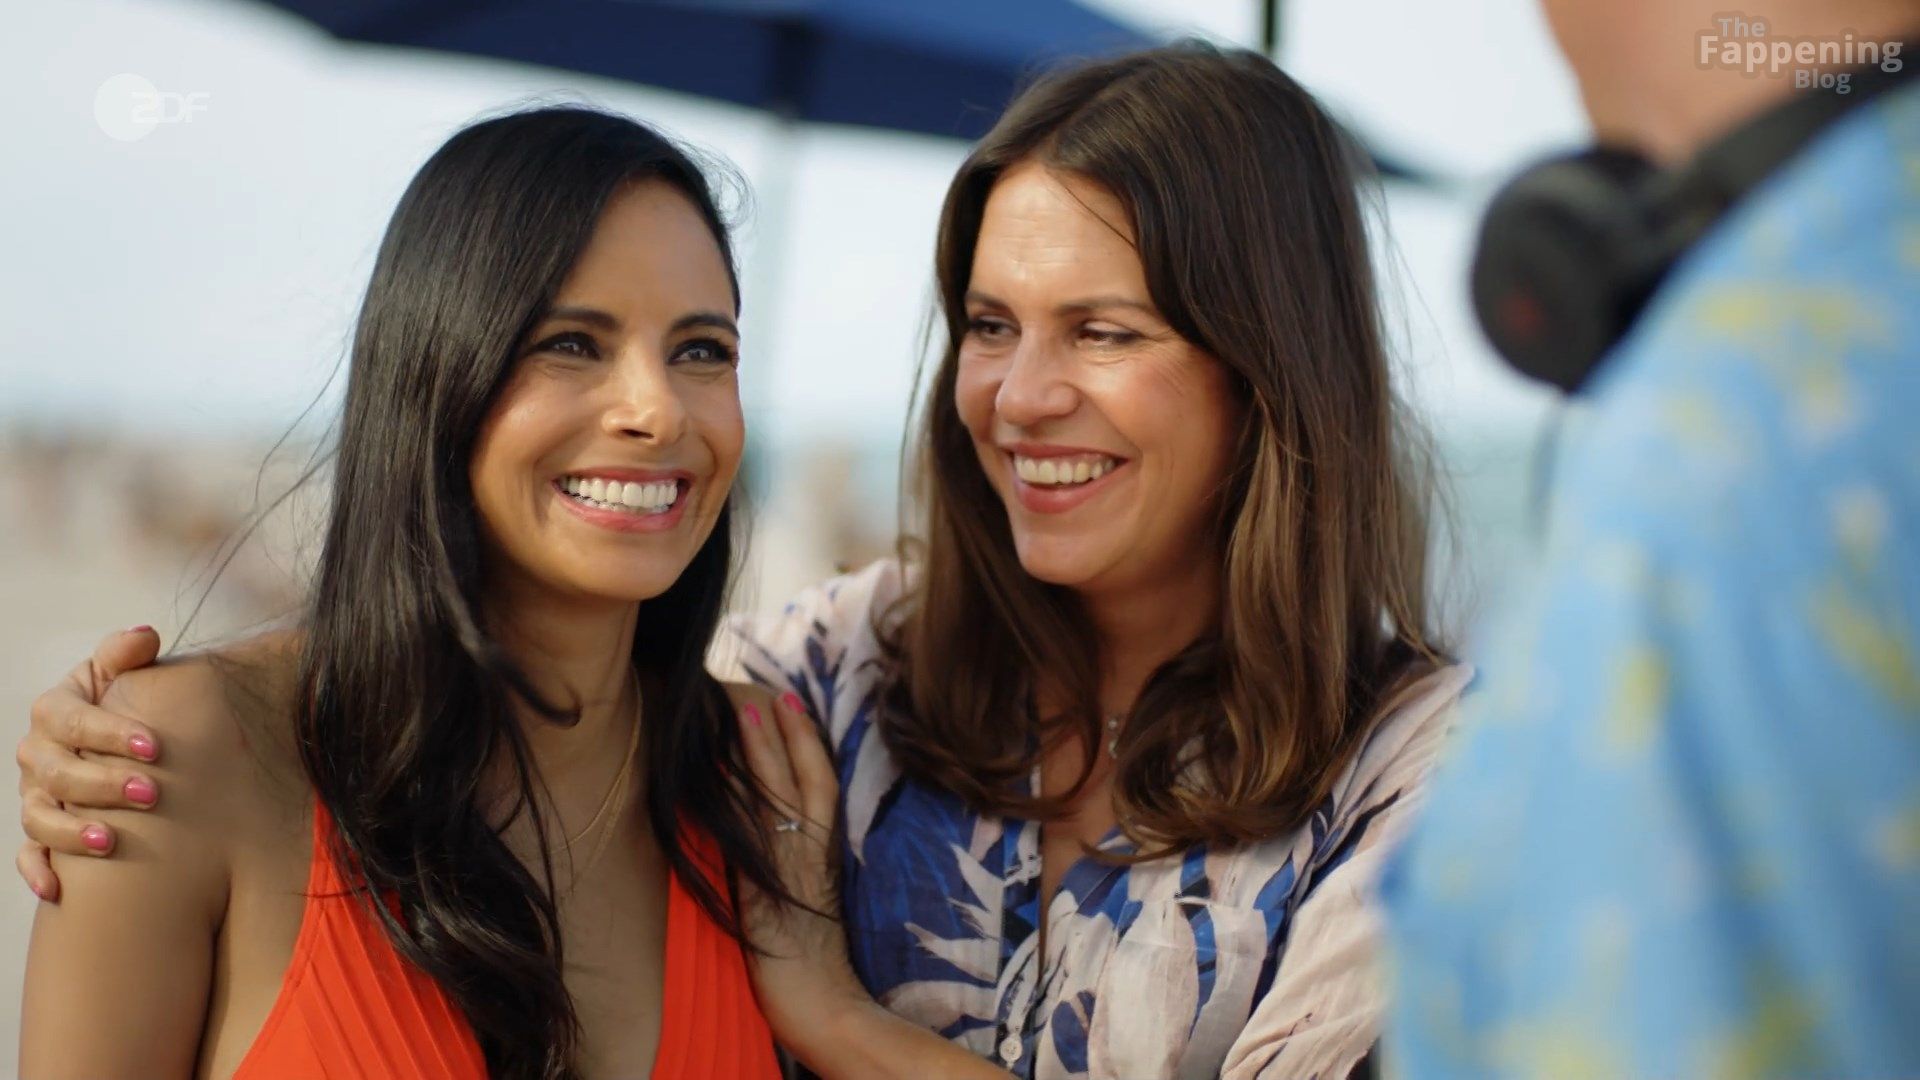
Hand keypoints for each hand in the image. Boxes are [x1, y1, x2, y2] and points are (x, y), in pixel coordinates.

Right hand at [16, 626, 162, 900]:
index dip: (109, 732)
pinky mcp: (39, 830)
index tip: (155, 746)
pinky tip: (56, 889)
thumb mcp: (126, 674)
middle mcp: (38, 753)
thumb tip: (144, 636)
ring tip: (109, 843)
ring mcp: (35, 793)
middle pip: (56, 772)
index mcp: (55, 711)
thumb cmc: (127, 701)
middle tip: (152, 793)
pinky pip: (28, 853)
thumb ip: (129, 654)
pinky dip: (36, 871)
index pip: (71, 720)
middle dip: (102, 784)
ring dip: (70, 832)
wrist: (121, 741)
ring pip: (38, 816)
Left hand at [732, 691, 863, 1057]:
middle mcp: (811, 852)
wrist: (823, 1004)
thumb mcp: (802, 904)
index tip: (791, 704)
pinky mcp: (767, 886)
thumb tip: (762, 837)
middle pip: (804, 779)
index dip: (806, 744)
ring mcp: (790, 866)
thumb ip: (788, 867)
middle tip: (772, 690)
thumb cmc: (814, 966)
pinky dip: (743, 797)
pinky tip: (725, 770)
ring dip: (763, 750)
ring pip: (779, 795)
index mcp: (823, 853)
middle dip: (788, 734)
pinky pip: (754, 831)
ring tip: (748, 707)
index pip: (820, 785)